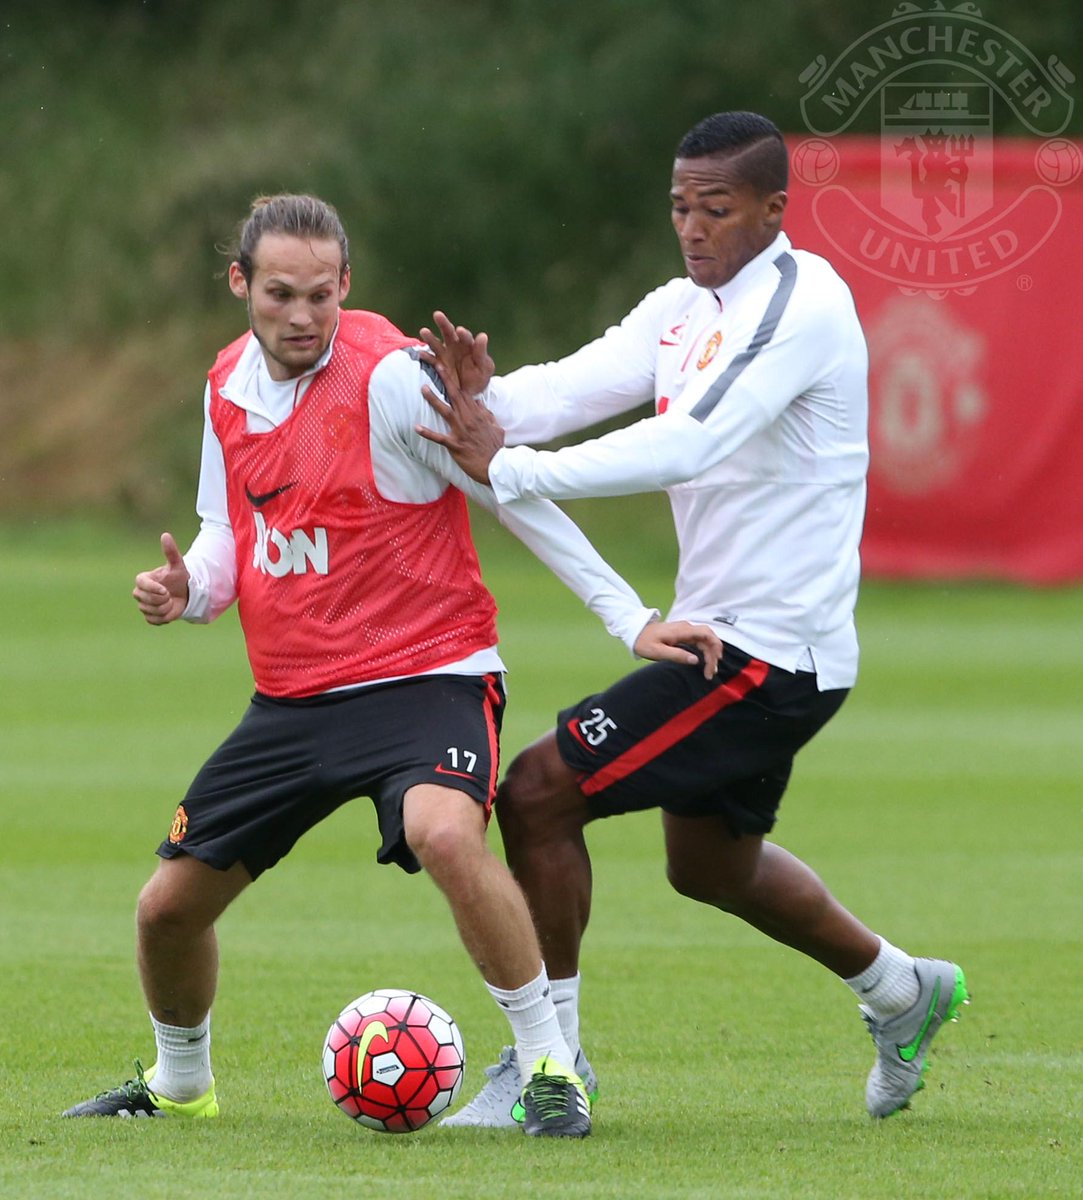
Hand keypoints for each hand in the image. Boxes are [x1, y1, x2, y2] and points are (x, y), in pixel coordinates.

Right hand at [132, 532, 189, 624]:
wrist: (185, 594)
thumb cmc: (179, 578)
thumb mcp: (178, 565)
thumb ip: (171, 551)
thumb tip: (165, 535)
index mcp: (143, 579)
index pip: (141, 585)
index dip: (153, 589)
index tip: (165, 590)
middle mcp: (139, 592)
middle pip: (145, 600)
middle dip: (162, 600)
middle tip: (170, 595)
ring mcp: (142, 605)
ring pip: (150, 610)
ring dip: (164, 608)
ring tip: (170, 601)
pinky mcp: (148, 616)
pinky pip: (153, 620)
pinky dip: (164, 617)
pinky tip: (168, 610)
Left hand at [417, 365, 506, 485]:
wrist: (497, 466)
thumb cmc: (495, 448)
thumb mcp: (496, 427)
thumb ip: (487, 414)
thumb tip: (479, 403)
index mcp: (478, 414)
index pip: (465, 393)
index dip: (456, 380)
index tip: (449, 367)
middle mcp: (468, 419)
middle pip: (455, 395)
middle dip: (445, 379)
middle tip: (436, 365)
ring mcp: (461, 431)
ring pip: (446, 411)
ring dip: (434, 399)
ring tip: (423, 388)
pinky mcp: (456, 445)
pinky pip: (439, 438)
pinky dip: (427, 433)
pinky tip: (416, 427)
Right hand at [418, 311, 494, 397]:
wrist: (471, 392)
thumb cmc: (480, 377)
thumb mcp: (484, 367)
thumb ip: (481, 352)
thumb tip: (482, 335)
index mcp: (468, 345)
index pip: (465, 336)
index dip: (463, 333)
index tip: (460, 331)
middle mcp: (455, 346)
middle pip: (448, 332)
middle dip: (443, 324)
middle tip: (437, 315)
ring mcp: (445, 355)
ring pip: (436, 344)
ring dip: (430, 338)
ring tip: (424, 331)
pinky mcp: (438, 365)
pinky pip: (431, 360)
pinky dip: (426, 356)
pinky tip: (422, 354)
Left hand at [633, 619, 722, 678]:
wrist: (635, 632)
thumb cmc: (644, 642)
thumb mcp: (658, 652)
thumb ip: (677, 655)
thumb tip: (695, 660)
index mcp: (682, 630)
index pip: (706, 634)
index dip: (715, 647)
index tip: (714, 662)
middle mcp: (686, 628)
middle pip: (708, 638)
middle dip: (714, 654)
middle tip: (711, 672)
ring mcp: (685, 631)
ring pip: (704, 641)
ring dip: (710, 654)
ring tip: (709, 670)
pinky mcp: (682, 634)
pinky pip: (698, 642)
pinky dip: (704, 651)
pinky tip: (704, 661)